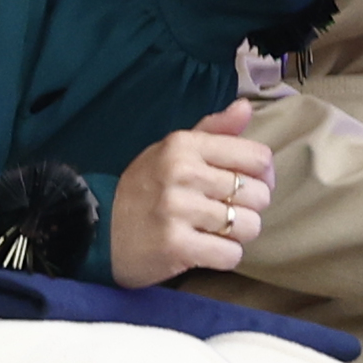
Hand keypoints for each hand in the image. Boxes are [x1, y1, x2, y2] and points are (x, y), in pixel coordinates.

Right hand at [112, 101, 275, 284]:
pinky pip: (231, 255)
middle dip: (250, 208)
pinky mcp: (177, 246)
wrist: (99, 230)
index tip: (249, 184)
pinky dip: (224, 256)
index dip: (263, 175)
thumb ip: (212, 129)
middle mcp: (182, 173)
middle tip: (228, 212)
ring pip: (249, 226)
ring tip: (216, 231)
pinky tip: (207, 249)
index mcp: (184, 145)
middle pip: (258, 194)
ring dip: (238, 235)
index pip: (257, 157)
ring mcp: (179, 210)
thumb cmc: (144, 188)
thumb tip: (245, 107)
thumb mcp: (172, 150)